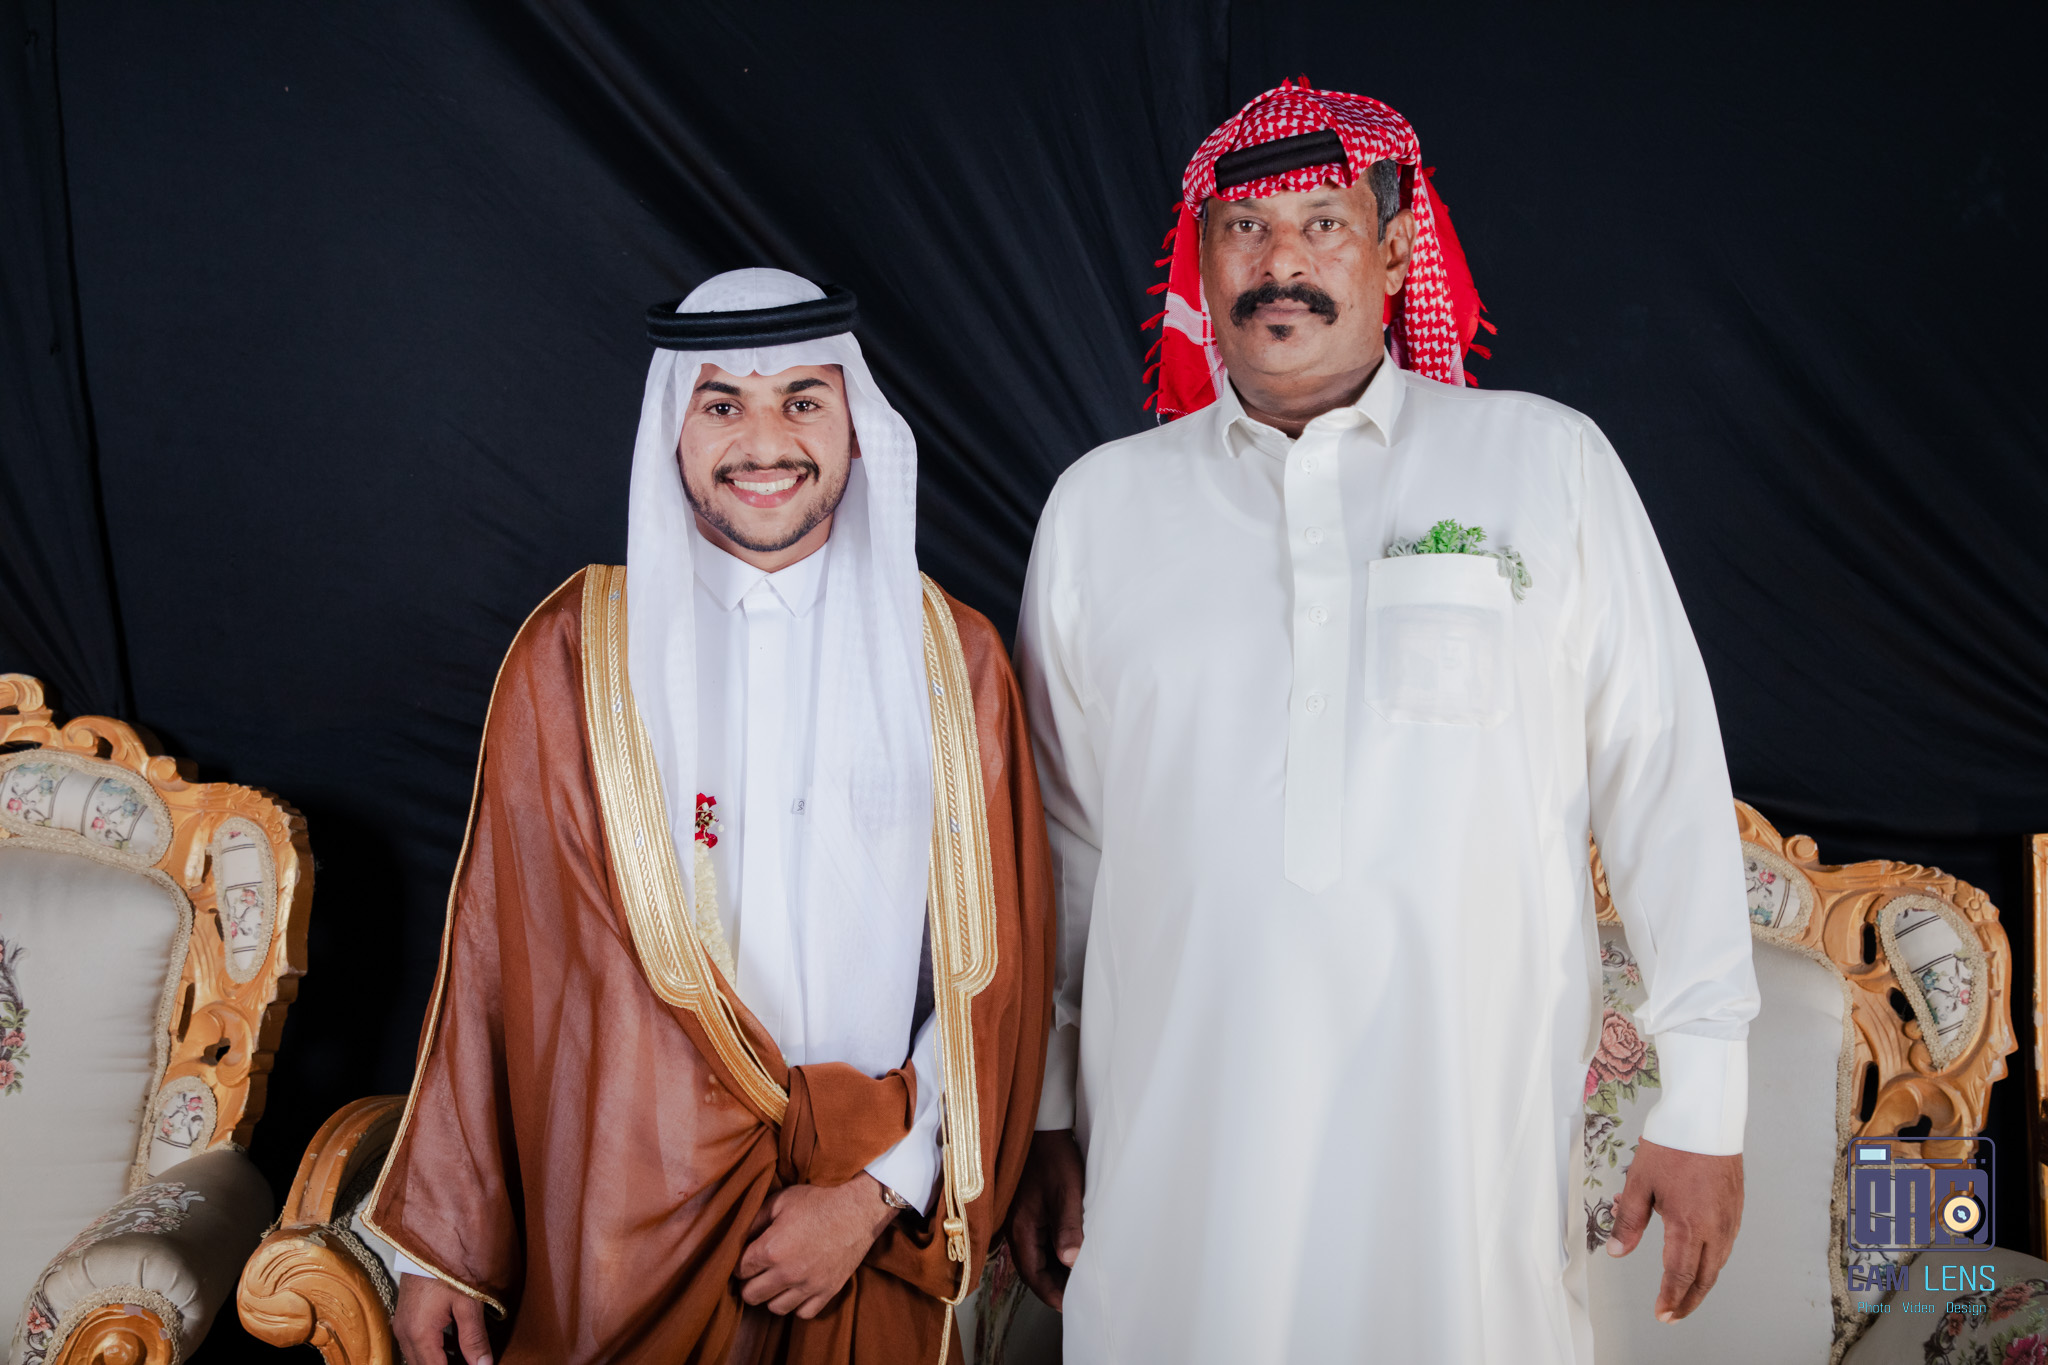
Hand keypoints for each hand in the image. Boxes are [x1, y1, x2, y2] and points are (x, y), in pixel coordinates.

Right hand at [393, 1273, 491, 1364]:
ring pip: (418, 1359)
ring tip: (466, 1358)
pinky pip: (415, 1347)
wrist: (427, 1239)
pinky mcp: (404, 1318)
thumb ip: (474, 1337)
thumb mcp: (467, 1302)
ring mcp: (401, 1326)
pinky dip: (433, 1353)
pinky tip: (454, 1349)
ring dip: (439, 1362)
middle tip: (472, 1363)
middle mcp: (404, 1334)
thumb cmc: (448, 1266)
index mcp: (419, 1334)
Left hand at [736, 1173, 897, 1317]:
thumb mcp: (780, 1200)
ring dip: (772, 1295)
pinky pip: (802, 1313)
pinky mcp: (827, 1292)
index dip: (739, 1262)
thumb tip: (737, 1238)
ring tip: (777, 1280)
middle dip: (749, 1283)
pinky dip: (797, 1304)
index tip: (746, 1257)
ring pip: (775, 1308)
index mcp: (772, 1249)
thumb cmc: (818, 1201)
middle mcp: (787, 1273)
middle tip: (757, 1271)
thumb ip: (753, 1220)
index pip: (739, 1270)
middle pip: (751, 1295)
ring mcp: (809, 1285)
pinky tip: (797, 1287)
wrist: (858, 1209)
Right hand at [1007, 1128, 1084, 1310]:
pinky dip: (1049, 1253)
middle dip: (1052, 1285)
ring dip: (1051, 1270)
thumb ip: (1068, 1227)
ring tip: (1074, 1279)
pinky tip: (1065, 1252)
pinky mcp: (1024, 1211)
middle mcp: (1014, 1228)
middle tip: (1076, 1296)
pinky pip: (1034, 1241)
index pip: (1032, 1275)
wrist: (1040, 1128)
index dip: (1050, 1293)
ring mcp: (1018, 1219)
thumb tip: (1071, 1262)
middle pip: (1030, 1269)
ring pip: (1032, 1256)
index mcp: (1021, 1228)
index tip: (1068, 1306)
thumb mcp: (1066, 1192)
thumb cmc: (1053, 1157)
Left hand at [1607, 1138, 1743, 1321]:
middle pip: (1704, 1277)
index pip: (1680, 1275)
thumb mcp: (1640, 1183)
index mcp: (1689, 1225)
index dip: (1670, 1298)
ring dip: (1700, 1282)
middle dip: (1688, 1301)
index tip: (1661, 1314)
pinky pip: (1725, 1245)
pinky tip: (1697, 1258)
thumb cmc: (1672, 1146)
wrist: (1707, 1118)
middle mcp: (1715, 1228)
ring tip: (1681, 1292)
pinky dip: (1711, 1260)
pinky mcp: (1735, 1209)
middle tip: (1672, 1315)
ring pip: (1717, 1263)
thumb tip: (1618, 1251)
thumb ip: (1630, 1221)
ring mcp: (1729, 1219)